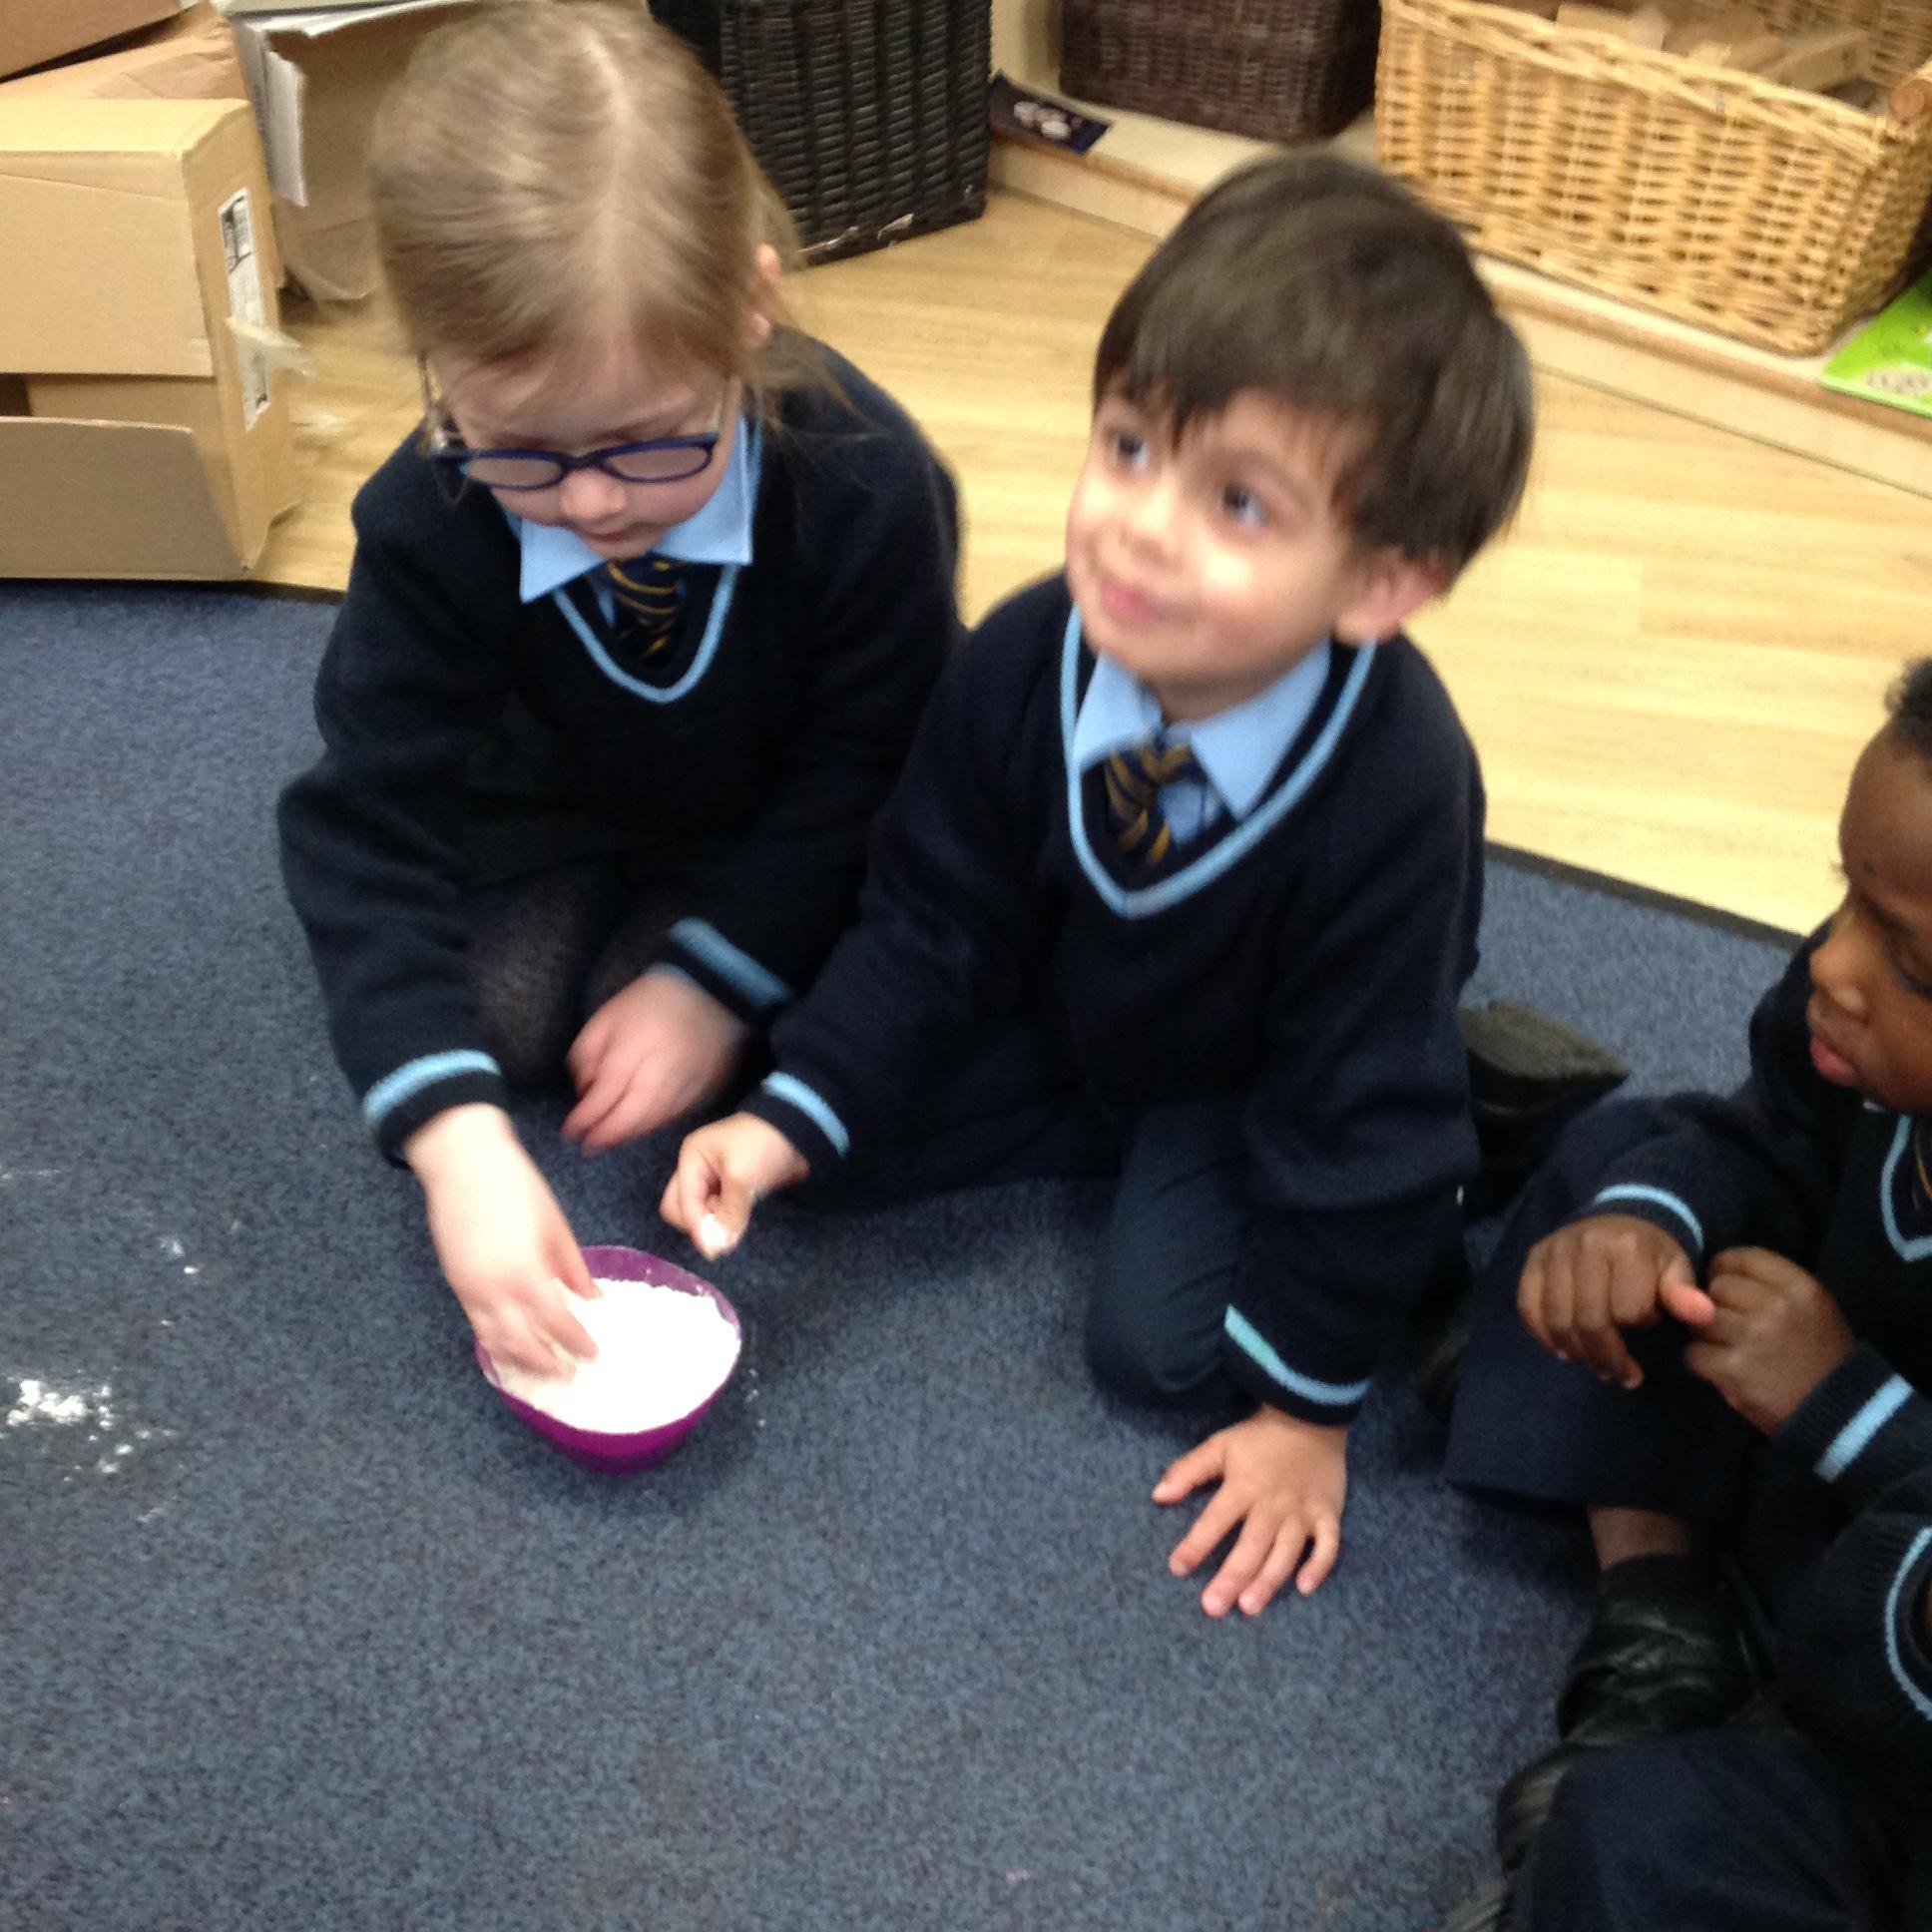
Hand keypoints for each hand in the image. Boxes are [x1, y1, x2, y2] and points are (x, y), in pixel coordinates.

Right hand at [405, 1104, 598, 1374]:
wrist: (463, 1163)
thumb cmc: (516, 1186)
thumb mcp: (555, 1225)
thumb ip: (572, 1266)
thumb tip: (592, 1297)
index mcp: (526, 1273)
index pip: (557, 1322)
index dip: (577, 1343)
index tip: (594, 1355)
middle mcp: (494, 1291)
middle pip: (522, 1344)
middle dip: (547, 1364)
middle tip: (569, 1375)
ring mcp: (470, 1290)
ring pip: (494, 1341)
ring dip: (519, 1362)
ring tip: (541, 1373)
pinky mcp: (456, 1285)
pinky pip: (477, 1326)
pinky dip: (495, 1344)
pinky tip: (510, 1349)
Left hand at [563, 971, 747, 1155]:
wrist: (708, 989)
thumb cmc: (651, 1001)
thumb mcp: (607, 1016)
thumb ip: (588, 1053)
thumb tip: (584, 1090)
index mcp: (634, 1047)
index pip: (605, 1093)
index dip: (585, 1118)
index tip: (570, 1132)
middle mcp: (663, 1069)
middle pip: (631, 1114)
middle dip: (607, 1135)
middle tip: (589, 1147)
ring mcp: (688, 1080)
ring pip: (655, 1119)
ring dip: (629, 1134)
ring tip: (610, 1141)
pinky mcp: (706, 1085)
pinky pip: (677, 1113)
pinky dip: (655, 1124)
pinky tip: (640, 1126)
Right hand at [659, 1113, 808, 1258]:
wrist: (798, 1129)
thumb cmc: (763, 1144)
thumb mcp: (742, 1176)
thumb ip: (728, 1212)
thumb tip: (717, 1248)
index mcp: (691, 1159)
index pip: (679, 1203)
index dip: (697, 1228)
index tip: (716, 1250)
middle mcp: (697, 1170)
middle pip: (680, 1209)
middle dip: (698, 1224)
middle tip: (723, 1230)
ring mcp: (713, 1180)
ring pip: (700, 1213)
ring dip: (714, 1223)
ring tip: (736, 1219)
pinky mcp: (731, 1189)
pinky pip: (719, 1212)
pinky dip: (725, 1220)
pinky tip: (740, 1221)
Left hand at [1153, 1406, 1347, 1615]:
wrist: (1310, 1416)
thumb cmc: (1259, 1437)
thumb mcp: (1219, 1446)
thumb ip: (1188, 1471)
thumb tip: (1157, 1496)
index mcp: (1243, 1487)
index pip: (1215, 1520)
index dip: (1196, 1544)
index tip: (1177, 1568)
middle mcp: (1273, 1504)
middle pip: (1250, 1546)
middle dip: (1231, 1578)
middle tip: (1213, 1607)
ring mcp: (1303, 1511)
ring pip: (1286, 1551)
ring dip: (1268, 1580)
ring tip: (1249, 1606)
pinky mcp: (1329, 1513)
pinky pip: (1328, 1544)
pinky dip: (1319, 1566)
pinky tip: (1305, 1588)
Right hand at [1518, 1213, 1705, 1388]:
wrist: (1619, 1217)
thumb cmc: (1650, 1252)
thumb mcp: (1676, 1267)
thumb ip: (1685, 1293)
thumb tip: (1701, 1315)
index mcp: (1626, 1247)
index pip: (1628, 1310)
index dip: (1641, 1326)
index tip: (1651, 1326)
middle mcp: (1584, 1246)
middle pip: (1590, 1320)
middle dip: (1606, 1357)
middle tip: (1620, 1375)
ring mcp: (1554, 1252)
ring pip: (1558, 1319)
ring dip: (1577, 1353)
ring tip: (1595, 1365)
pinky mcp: (1533, 1260)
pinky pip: (1528, 1307)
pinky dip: (1543, 1335)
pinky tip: (1563, 1350)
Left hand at [1683, 1246, 1855, 1434]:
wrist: (1842, 1414)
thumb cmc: (1823, 1359)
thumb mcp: (1814, 1310)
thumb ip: (1772, 1288)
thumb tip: (1719, 1273)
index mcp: (1800, 1287)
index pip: (1743, 1257)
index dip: (1726, 1269)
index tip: (1725, 1285)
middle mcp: (1777, 1306)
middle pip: (1718, 1286)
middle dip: (1717, 1304)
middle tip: (1729, 1325)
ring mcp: (1754, 1337)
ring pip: (1701, 1318)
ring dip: (1706, 1334)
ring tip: (1726, 1348)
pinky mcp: (1735, 1369)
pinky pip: (1694, 1353)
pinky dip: (1703, 1363)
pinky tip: (1722, 1370)